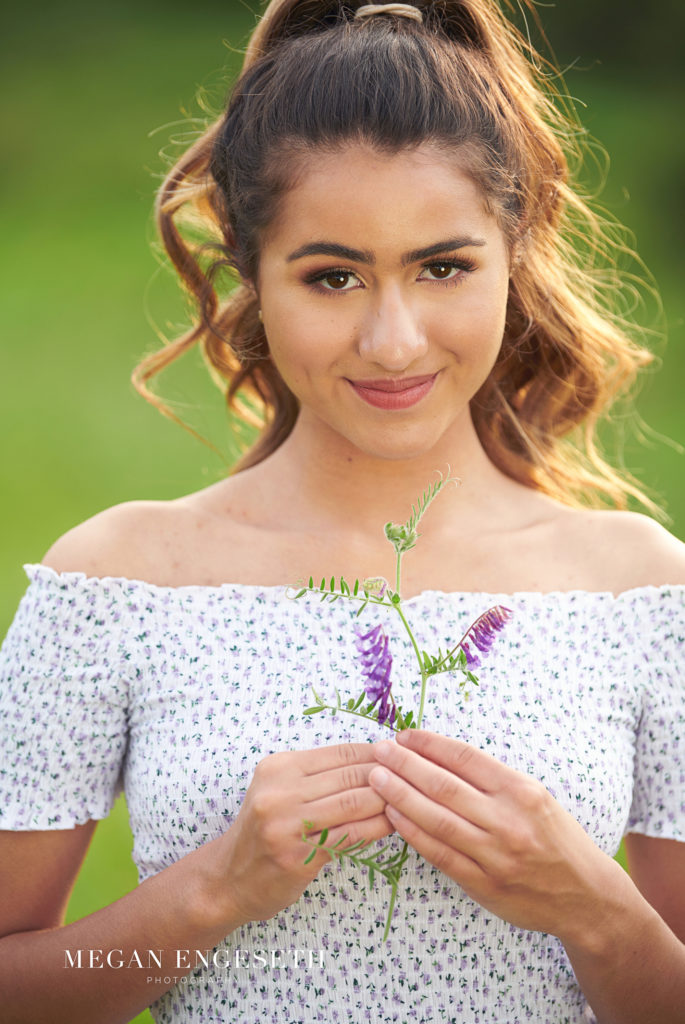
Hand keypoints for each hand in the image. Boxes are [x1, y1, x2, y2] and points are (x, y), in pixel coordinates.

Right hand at [214, 743, 392, 925]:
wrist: (229, 879)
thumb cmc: (264, 831)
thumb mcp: (279, 790)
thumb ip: (317, 775)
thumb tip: (376, 758)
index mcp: (278, 767)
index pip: (339, 753)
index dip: (375, 753)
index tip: (402, 755)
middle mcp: (280, 791)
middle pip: (349, 776)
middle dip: (388, 775)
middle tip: (415, 777)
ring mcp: (287, 825)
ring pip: (353, 803)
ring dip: (388, 800)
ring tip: (410, 799)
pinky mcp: (299, 856)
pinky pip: (350, 835)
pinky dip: (378, 827)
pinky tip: (395, 825)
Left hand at [368, 729, 625, 943]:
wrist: (585, 897)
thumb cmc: (556, 839)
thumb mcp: (535, 797)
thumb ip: (493, 781)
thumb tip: (439, 755)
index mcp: (522, 791)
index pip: (466, 758)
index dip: (430, 744)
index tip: (405, 735)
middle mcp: (509, 821)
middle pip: (445, 785)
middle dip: (405, 764)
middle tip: (380, 750)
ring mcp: (495, 855)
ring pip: (437, 818)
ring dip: (400, 795)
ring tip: (376, 777)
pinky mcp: (483, 884)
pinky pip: (439, 853)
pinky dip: (412, 831)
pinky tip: (392, 814)